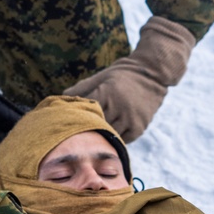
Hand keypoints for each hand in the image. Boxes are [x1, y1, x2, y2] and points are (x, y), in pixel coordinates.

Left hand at [66, 16, 193, 141]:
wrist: (152, 73)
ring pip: (108, 136)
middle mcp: (119, 108)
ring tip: (92, 138)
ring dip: (101, 136)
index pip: (84, 113)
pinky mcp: (139, 127)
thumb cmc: (121, 74)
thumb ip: (81, 89)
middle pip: (95, 127)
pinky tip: (109, 135)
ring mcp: (130, 119)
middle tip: (76, 135)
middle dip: (86, 130)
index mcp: (106, 94)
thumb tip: (60, 99)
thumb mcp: (100, 77)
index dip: (76, 119)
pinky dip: (114, 138)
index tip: (68, 123)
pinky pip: (122, 140)